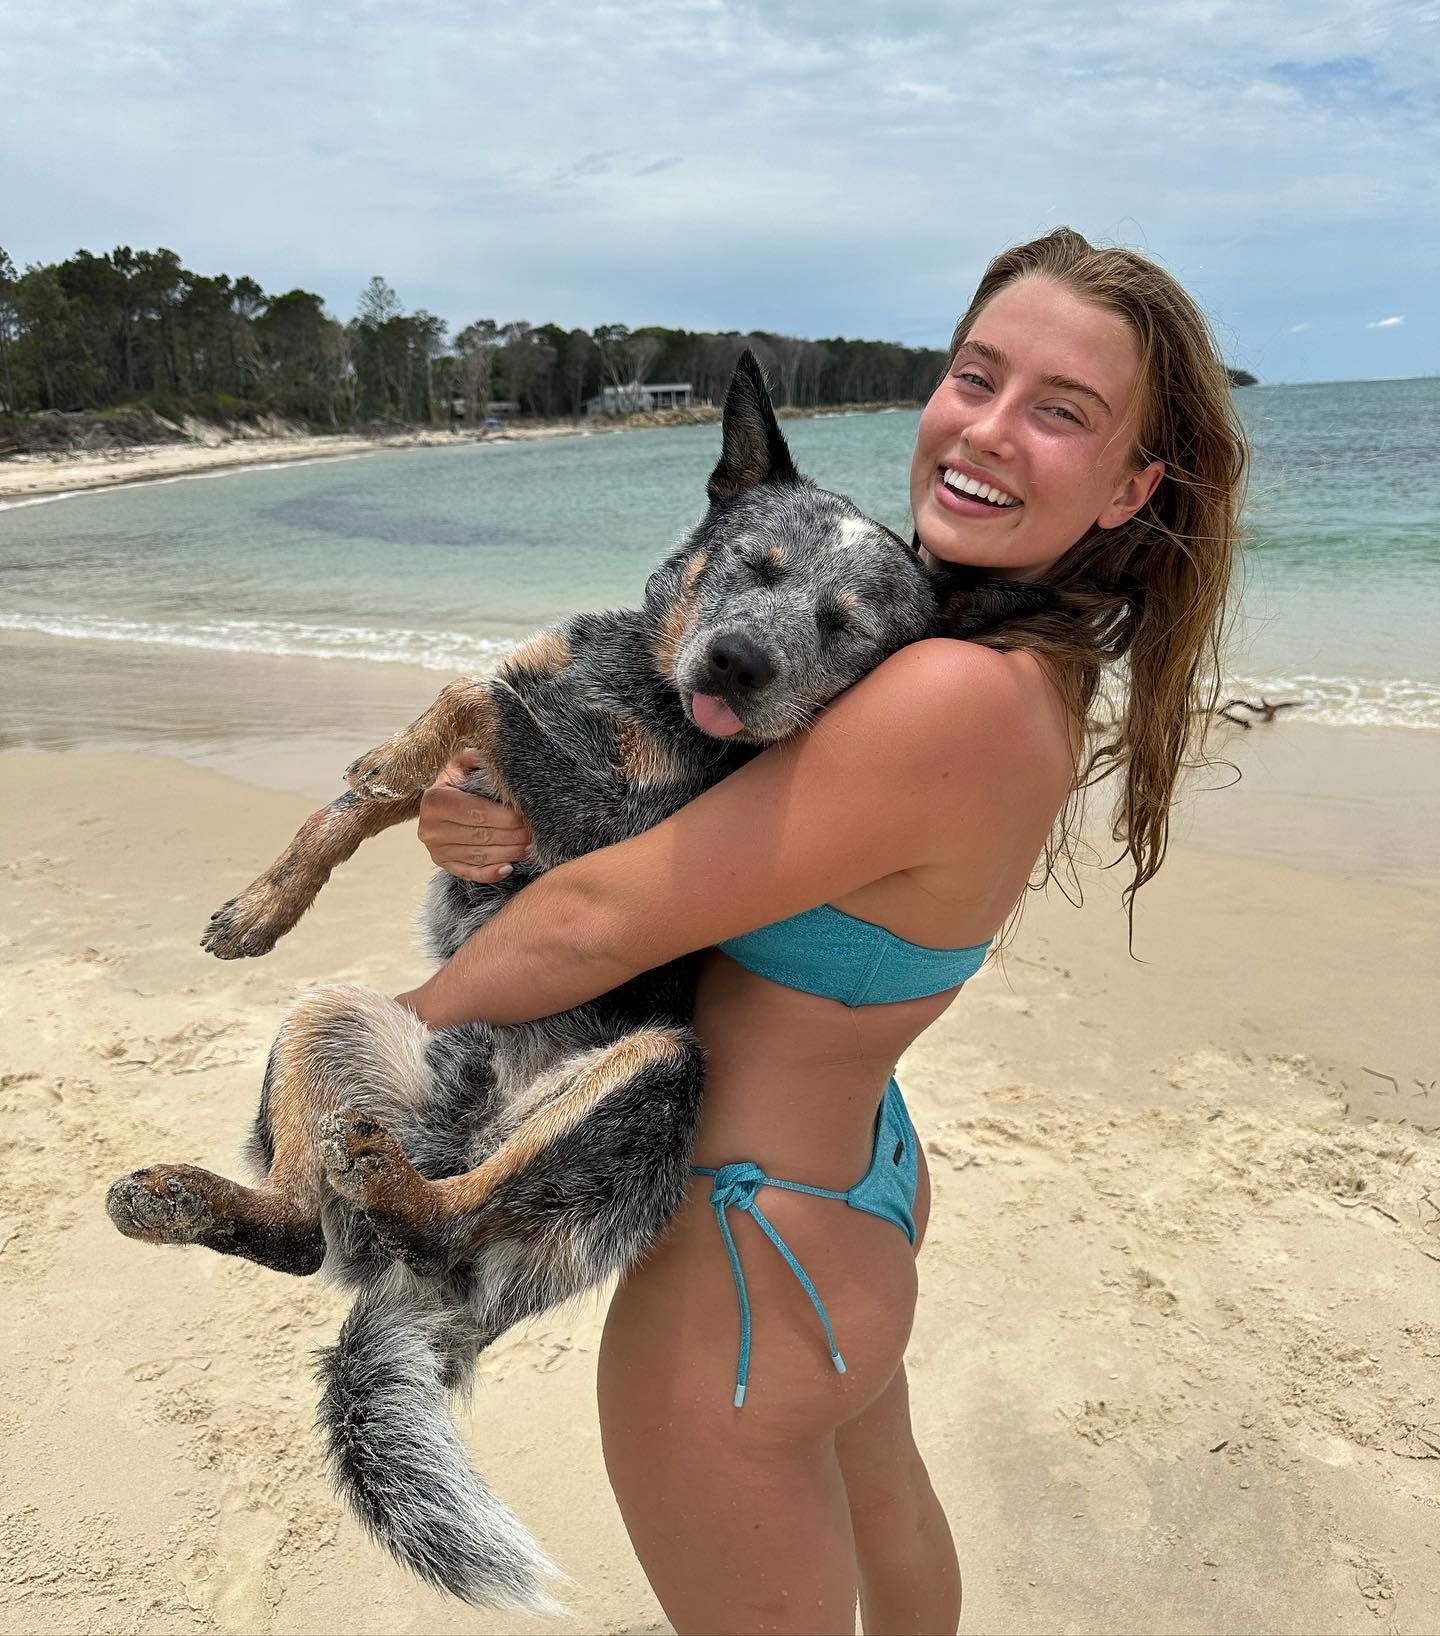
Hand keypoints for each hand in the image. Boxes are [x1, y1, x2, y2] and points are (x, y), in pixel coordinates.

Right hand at [417, 748, 532, 882]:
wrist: (440, 803)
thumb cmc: (458, 782)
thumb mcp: (463, 764)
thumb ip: (476, 759)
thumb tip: (495, 755)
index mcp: (434, 800)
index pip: (477, 811)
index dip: (504, 816)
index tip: (526, 816)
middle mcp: (430, 828)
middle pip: (480, 835)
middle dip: (511, 835)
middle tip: (534, 833)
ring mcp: (436, 850)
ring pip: (478, 856)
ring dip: (507, 853)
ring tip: (529, 848)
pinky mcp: (443, 865)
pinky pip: (469, 873)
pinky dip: (490, 873)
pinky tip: (508, 868)